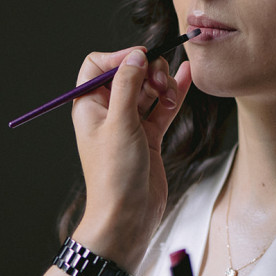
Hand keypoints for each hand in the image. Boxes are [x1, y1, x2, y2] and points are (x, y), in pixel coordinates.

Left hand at [70, 47, 192, 266]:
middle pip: (128, 75)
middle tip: (160, 82)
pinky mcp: (149, 138)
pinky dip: (174, 95)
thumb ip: (127, 86)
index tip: (141, 59)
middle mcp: (108, 113)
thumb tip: (134, 57)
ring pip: (148, 90)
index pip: (98, 65)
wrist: (127, 218)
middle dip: (147, 71)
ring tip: (171, 95)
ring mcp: (129, 125)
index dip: (119, 57)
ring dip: (163, 85)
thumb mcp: (120, 124)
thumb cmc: (114, 177)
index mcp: (89, 107)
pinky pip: (162, 108)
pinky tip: (186, 78)